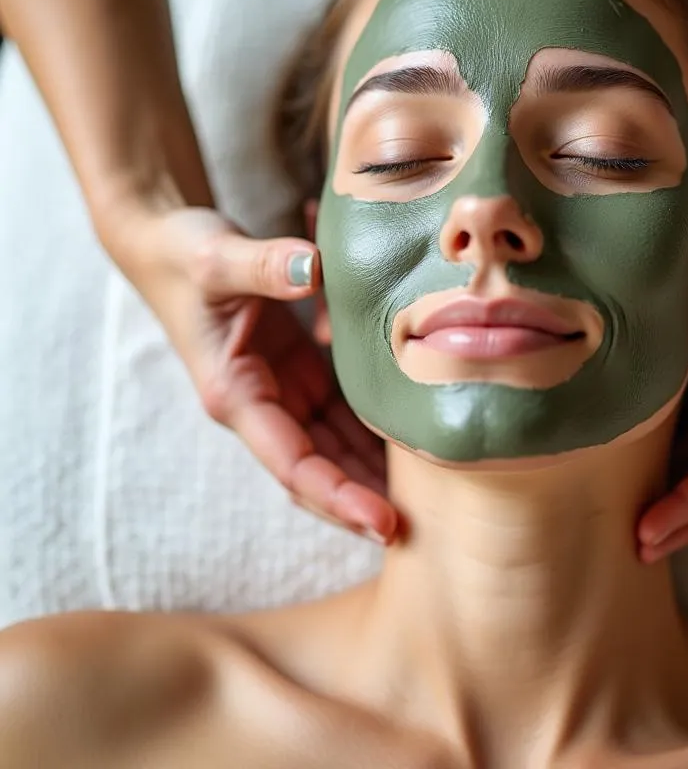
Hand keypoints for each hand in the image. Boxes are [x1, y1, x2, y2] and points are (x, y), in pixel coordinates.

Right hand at [111, 206, 398, 543]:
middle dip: (367, 500)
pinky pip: (346, 409)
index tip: (384, 522)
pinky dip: (378, 428)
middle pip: (321, 469)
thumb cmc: (184, 255)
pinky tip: (420, 439)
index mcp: (235, 394)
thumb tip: (313, 269)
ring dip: (377, 472)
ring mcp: (286, 390)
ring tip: (437, 495)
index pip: (292, 465)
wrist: (167, 246)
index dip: (337, 497)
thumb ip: (262, 266)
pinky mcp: (304, 371)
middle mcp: (263, 404)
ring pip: (338, 446)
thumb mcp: (216, 259)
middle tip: (429, 525)